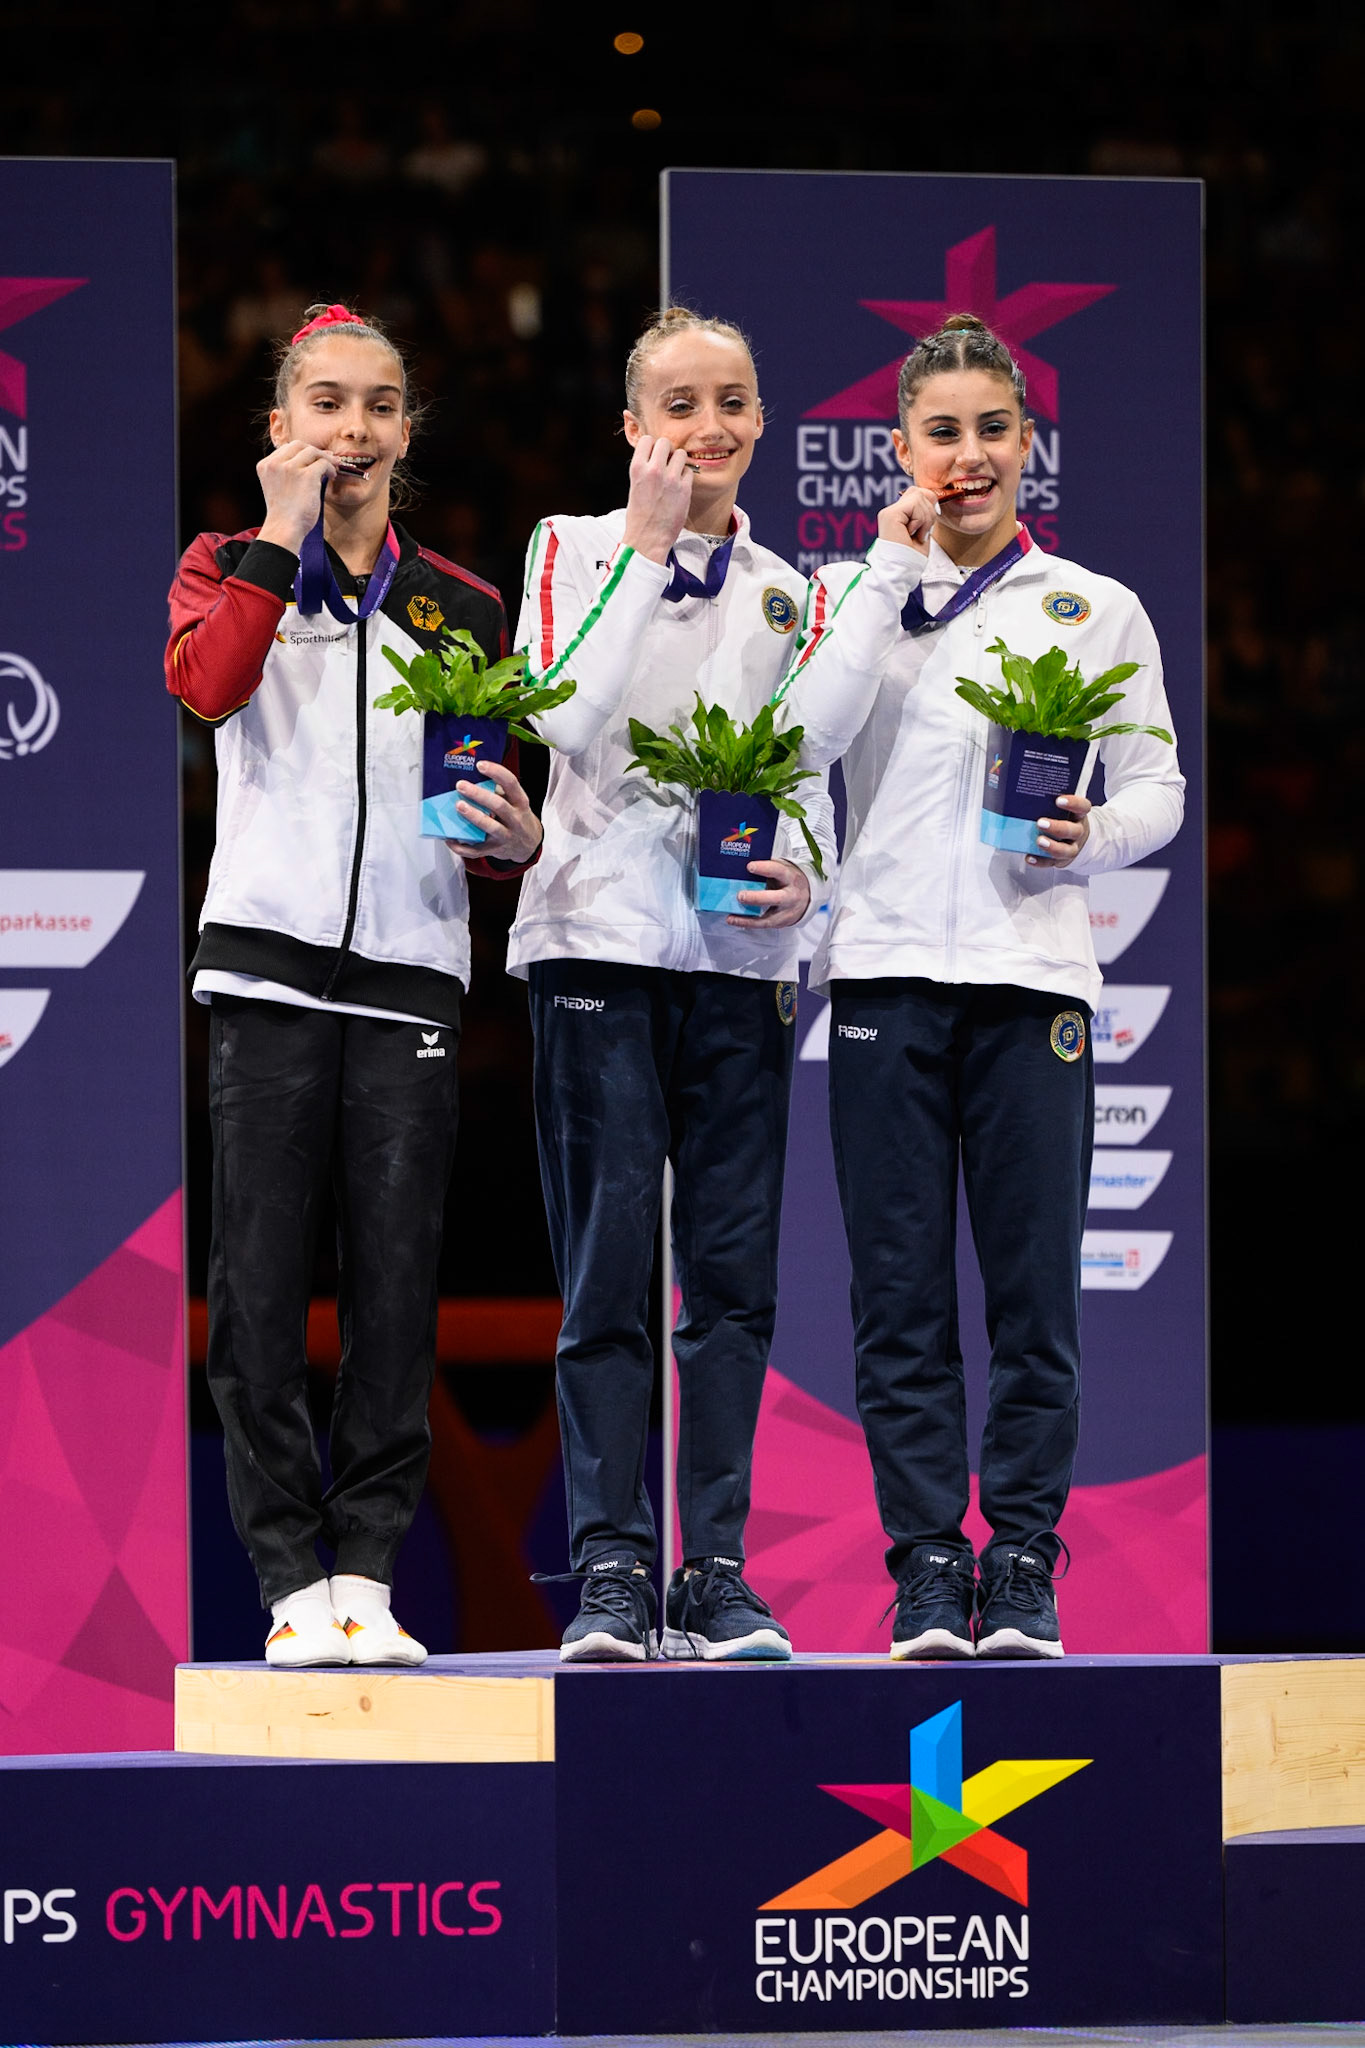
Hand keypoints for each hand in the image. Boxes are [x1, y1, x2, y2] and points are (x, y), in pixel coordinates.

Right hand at [256, 440, 335, 553]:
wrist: (285, 529)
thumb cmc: (284, 514)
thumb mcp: (278, 487)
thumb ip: (286, 472)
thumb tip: (311, 459)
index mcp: (265, 465)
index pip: (286, 449)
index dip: (302, 451)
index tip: (314, 458)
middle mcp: (275, 463)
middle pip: (299, 445)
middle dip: (314, 451)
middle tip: (327, 459)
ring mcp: (290, 468)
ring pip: (312, 452)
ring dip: (325, 458)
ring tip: (333, 468)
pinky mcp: (306, 475)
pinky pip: (323, 463)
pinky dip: (330, 468)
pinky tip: (332, 476)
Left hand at [449, 759, 543, 865]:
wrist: (529, 845)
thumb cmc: (517, 818)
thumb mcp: (516, 803)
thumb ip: (499, 792)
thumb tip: (472, 779)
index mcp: (520, 803)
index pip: (511, 784)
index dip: (496, 772)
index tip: (480, 765)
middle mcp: (515, 819)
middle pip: (498, 805)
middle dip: (479, 795)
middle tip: (461, 785)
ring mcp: (505, 836)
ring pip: (489, 827)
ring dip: (473, 816)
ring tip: (459, 806)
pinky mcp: (494, 850)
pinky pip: (477, 850)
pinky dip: (461, 847)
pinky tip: (449, 839)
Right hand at [621, 434, 694, 562]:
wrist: (647, 538)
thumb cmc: (639, 515)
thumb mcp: (635, 486)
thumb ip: (645, 468)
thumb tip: (657, 454)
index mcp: (637, 468)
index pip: (647, 440)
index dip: (652, 446)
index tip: (653, 455)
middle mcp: (654, 470)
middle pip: (665, 442)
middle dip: (667, 451)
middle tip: (666, 463)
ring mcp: (671, 479)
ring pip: (681, 454)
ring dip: (678, 461)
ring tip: (673, 474)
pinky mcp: (684, 489)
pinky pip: (689, 471)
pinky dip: (686, 476)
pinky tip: (679, 487)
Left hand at [728, 858, 811, 928]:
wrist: (808, 897)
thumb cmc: (788, 880)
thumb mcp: (783, 870)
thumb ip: (768, 867)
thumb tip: (742, 863)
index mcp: (790, 877)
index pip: (778, 871)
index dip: (764, 869)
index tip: (749, 866)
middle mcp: (791, 895)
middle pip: (776, 898)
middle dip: (757, 898)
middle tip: (740, 895)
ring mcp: (786, 911)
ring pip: (768, 916)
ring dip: (749, 916)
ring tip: (733, 913)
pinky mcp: (780, 922)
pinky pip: (762, 924)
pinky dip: (746, 922)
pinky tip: (733, 919)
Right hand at [877, 483, 939, 555]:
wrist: (901, 573)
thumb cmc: (912, 558)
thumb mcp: (923, 529)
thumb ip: (925, 511)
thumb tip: (933, 495)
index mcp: (898, 515)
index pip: (918, 494)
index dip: (929, 505)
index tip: (928, 526)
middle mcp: (891, 511)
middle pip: (919, 492)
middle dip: (929, 512)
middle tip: (922, 532)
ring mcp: (889, 512)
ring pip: (919, 497)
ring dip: (925, 519)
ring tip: (916, 536)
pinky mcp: (890, 515)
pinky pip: (915, 504)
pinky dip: (920, 520)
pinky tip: (912, 534)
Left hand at [1027, 792, 1091, 866]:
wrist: (1075, 838)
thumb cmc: (1064, 819)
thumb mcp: (1062, 810)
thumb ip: (1049, 804)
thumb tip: (1027, 797)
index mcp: (1079, 815)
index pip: (1082, 807)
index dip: (1073, 803)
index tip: (1059, 800)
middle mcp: (1078, 831)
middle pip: (1073, 830)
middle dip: (1057, 827)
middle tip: (1040, 822)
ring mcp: (1072, 847)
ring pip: (1067, 850)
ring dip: (1052, 846)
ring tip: (1039, 841)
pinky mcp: (1061, 860)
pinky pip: (1051, 862)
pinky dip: (1040, 861)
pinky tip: (1030, 857)